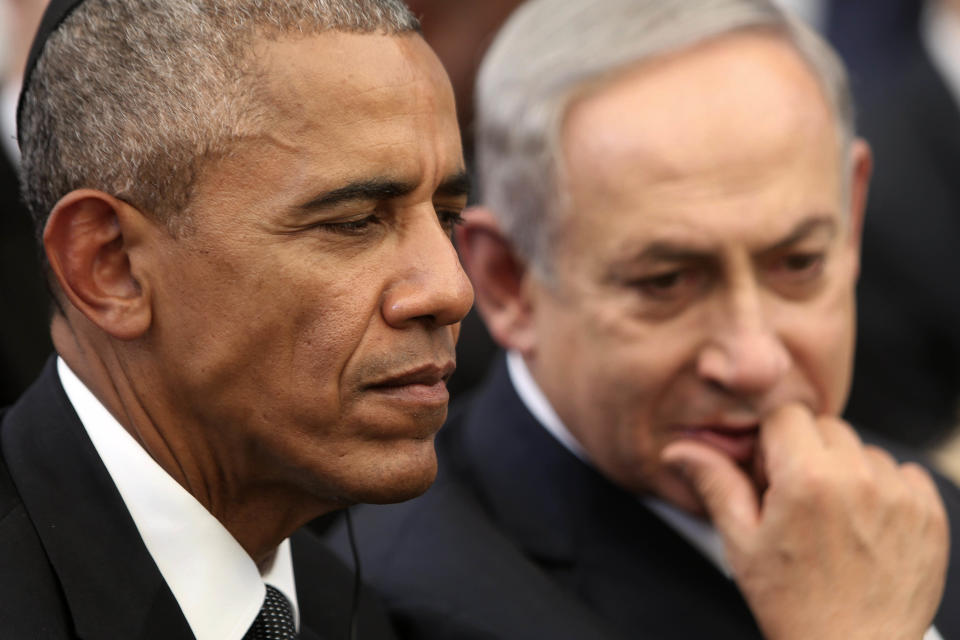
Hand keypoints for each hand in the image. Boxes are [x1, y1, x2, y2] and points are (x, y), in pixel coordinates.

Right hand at [661, 403, 948, 639]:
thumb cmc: (794, 604)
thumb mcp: (741, 542)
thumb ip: (715, 483)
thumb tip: (680, 450)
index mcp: (806, 479)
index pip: (786, 415)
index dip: (772, 443)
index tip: (771, 476)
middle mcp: (858, 479)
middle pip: (827, 427)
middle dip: (808, 452)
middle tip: (798, 500)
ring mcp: (900, 497)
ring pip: (865, 450)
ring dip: (847, 470)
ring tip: (833, 517)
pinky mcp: (930, 515)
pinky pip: (906, 474)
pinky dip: (886, 490)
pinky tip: (865, 524)